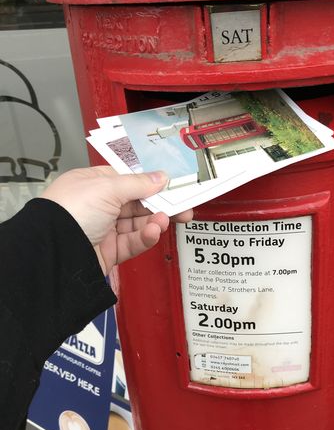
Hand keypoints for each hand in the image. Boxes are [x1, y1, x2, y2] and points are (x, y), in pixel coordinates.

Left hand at [41, 166, 192, 273]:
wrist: (54, 252)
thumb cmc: (69, 212)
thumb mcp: (107, 187)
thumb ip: (138, 183)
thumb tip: (160, 177)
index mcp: (92, 184)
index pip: (128, 180)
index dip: (151, 183)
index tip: (173, 185)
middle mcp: (97, 206)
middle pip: (136, 203)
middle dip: (161, 205)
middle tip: (183, 206)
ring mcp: (103, 229)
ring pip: (137, 224)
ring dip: (154, 222)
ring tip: (168, 219)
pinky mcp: (108, 251)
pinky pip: (132, 243)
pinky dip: (145, 238)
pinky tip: (154, 232)